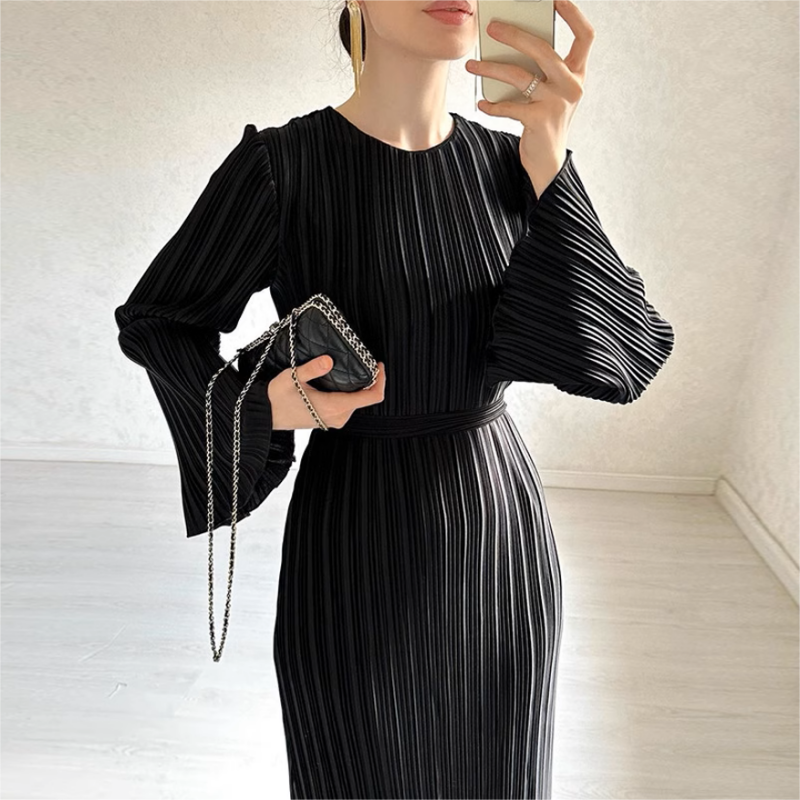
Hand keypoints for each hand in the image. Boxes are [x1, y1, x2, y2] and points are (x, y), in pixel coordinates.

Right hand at [268, 355, 386, 429]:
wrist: (264, 416)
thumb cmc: (276, 398)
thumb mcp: (291, 378)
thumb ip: (311, 368)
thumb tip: (328, 360)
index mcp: (334, 407)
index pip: (371, 397)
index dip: (381, 380)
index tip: (378, 365)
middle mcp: (338, 417)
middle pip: (366, 398)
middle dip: (370, 380)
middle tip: (365, 361)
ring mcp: (334, 420)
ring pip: (357, 402)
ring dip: (360, 387)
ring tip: (354, 368)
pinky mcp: (329, 419)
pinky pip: (348, 405)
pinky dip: (350, 392)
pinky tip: (342, 380)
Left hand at [464, 0, 594, 195]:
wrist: (548, 162)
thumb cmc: (544, 120)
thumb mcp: (549, 92)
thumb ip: (540, 70)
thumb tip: (508, 40)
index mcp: (578, 74)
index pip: (585, 37)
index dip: (573, 14)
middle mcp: (572, 86)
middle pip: (543, 50)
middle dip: (515, 35)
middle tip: (491, 27)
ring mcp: (557, 104)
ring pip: (519, 76)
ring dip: (491, 69)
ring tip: (471, 65)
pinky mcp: (540, 122)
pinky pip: (509, 107)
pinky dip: (491, 105)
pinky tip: (481, 104)